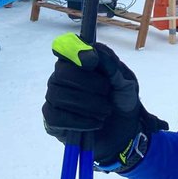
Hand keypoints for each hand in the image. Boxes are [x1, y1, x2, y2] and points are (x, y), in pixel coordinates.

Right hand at [42, 34, 167, 166]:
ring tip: (105, 111)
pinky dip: (80, 121)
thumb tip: (92, 53)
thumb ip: (110, 64)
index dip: (75, 52)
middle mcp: (61, 78)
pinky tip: (95, 123)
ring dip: (89, 104)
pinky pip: (57, 117)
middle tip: (106, 92)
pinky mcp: (52, 121)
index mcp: (78, 62)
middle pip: (62, 72)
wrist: (125, 130)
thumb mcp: (125, 80)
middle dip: (89, 83)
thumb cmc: (122, 99)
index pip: (65, 49)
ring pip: (60, 96)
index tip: (92, 62)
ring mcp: (54, 99)